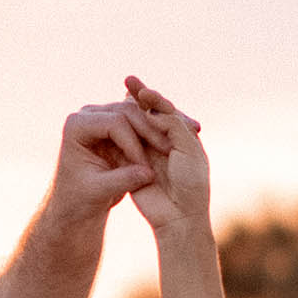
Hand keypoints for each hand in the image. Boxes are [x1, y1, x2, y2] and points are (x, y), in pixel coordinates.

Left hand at [44, 98, 158, 221]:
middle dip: (148, 132)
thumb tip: (149, 173)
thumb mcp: (99, 192)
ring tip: (168, 150)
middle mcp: (88, 114)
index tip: (145, 167)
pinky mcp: (116, 123)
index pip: (113, 123)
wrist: (77, 201)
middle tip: (166, 152)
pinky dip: (153, 133)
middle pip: (126, 111)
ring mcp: (103, 115)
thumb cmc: (81, 198)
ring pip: (137, 113)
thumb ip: (122, 180)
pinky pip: (140, 121)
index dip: (133, 143)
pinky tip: (166, 148)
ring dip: (154, 130)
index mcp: (76, 126)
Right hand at [120, 75, 209, 232]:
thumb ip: (172, 124)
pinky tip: (107, 121)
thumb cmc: (190, 184)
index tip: (140, 86)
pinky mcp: (134, 166)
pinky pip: (123, 145)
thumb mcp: (187, 149)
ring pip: (135, 127)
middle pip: (148, 114)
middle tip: (129, 80)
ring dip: (127, 112)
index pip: (165, 109)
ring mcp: (149, 153)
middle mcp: (165, 142)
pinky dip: (117, 133)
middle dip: (138, 97)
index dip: (152, 96)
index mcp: (182, 136)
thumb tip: (150, 103)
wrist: (178, 218)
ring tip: (118, 95)